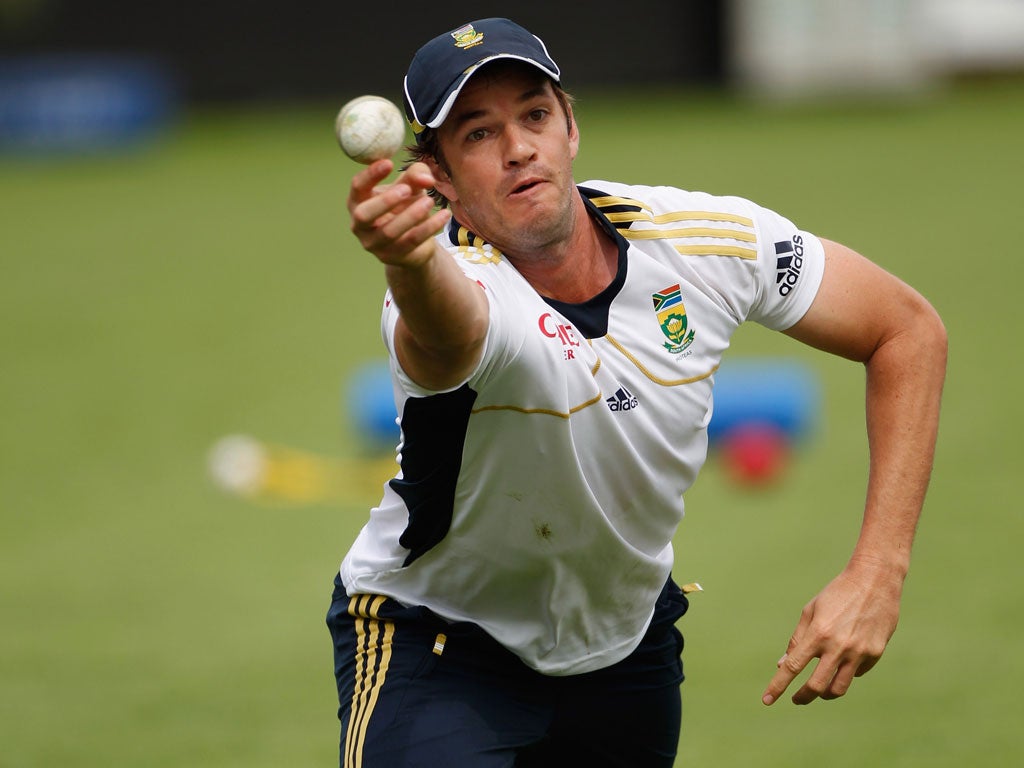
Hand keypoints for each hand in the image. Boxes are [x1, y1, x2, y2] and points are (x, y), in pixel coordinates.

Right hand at [347, 160, 449, 268]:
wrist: (415, 242)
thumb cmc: (405, 206)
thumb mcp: (410, 187)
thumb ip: (415, 176)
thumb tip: (426, 178)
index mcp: (358, 202)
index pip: (357, 187)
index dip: (370, 175)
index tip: (389, 163)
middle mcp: (360, 225)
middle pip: (364, 215)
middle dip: (385, 201)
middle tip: (406, 189)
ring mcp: (374, 245)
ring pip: (389, 231)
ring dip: (411, 215)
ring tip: (430, 201)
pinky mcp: (392, 257)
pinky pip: (411, 241)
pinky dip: (429, 227)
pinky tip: (444, 214)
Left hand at [762, 563, 902, 704]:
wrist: (875, 581)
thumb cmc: (837, 594)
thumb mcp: (811, 611)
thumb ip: (797, 639)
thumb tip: (782, 665)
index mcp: (818, 633)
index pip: (793, 667)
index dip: (778, 686)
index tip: (767, 700)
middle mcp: (839, 646)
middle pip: (816, 686)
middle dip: (802, 697)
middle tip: (796, 699)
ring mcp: (859, 652)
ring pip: (838, 688)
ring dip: (824, 693)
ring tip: (818, 689)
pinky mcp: (875, 654)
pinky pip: (856, 673)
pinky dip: (846, 672)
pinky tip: (844, 661)